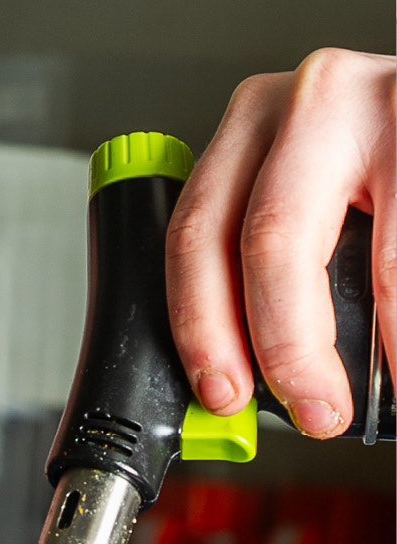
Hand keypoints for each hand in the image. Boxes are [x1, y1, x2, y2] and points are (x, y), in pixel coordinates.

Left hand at [165, 48, 394, 436]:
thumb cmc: (383, 160)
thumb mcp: (312, 193)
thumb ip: (274, 265)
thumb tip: (249, 372)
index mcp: (254, 127)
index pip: (198, 235)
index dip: (203, 328)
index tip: (224, 394)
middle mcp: (311, 101)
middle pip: (266, 240)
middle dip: (283, 346)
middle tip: (311, 408)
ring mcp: (381, 101)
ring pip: (344, 250)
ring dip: (346, 340)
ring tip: (364, 396)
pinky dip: (396, 315)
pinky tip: (395, 359)